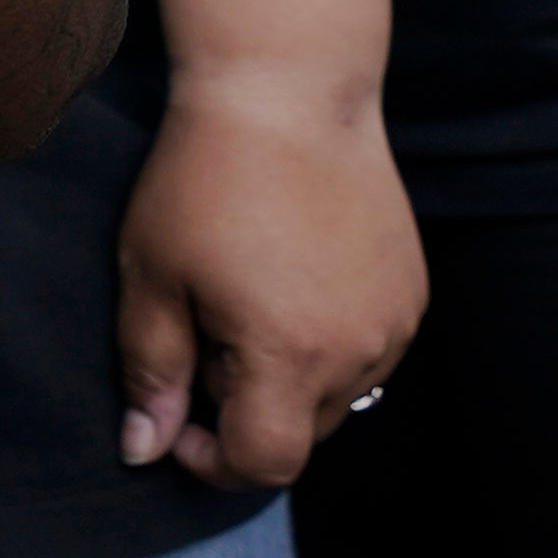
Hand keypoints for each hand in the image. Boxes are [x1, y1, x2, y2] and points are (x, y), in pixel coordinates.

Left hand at [116, 85, 425, 489]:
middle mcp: (359, 350)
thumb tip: (143, 450)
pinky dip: (325, 343)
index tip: (176, 419)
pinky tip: (287, 281)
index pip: (265, 462)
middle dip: (244, 410)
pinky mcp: (413, 293)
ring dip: (287, 378)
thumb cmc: (203, 182)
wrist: (287, 95)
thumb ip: (151, 371)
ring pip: (338, 395)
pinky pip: (368, 352)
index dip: (212, 459)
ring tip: (242, 299)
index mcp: (290, 354)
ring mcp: (396, 322)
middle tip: (200, 335)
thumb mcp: (151, 276)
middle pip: (302, 433)